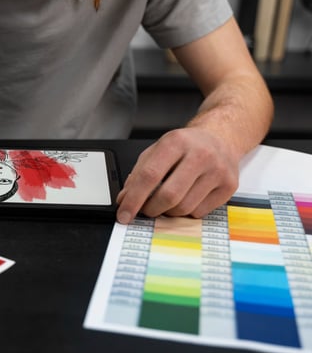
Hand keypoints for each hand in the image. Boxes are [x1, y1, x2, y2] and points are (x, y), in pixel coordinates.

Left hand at [115, 127, 238, 223]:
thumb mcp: (157, 151)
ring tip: (167, 200)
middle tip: (145, 210)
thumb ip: (138, 174)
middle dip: (151, 209)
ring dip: (168, 211)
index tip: (124, 214)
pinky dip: (186, 211)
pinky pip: (199, 212)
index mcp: (176, 142)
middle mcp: (200, 154)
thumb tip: (124, 200)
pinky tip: (187, 197)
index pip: (149, 176)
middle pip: (168, 196)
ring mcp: (218, 171)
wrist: (220, 138)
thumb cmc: (185, 146)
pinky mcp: (229, 186)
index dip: (133, 199)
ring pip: (184, 208)